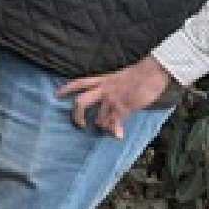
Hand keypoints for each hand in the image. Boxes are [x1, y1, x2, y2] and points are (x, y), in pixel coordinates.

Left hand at [56, 55, 172, 138]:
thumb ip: (112, 88)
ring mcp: (113, 99)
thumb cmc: (140, 74)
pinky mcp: (123, 107)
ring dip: (103, 126)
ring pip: (99, 119)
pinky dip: (116, 131)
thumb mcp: (120, 78)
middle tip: (80, 125)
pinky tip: (119, 136)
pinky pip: (115, 123)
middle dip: (77, 115)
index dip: (67, 88)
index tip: (56, 95)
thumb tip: (111, 102)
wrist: (152, 71)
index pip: (80, 83)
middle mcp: (104, 89)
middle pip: (81, 102)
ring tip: (110, 129)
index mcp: (103, 80)